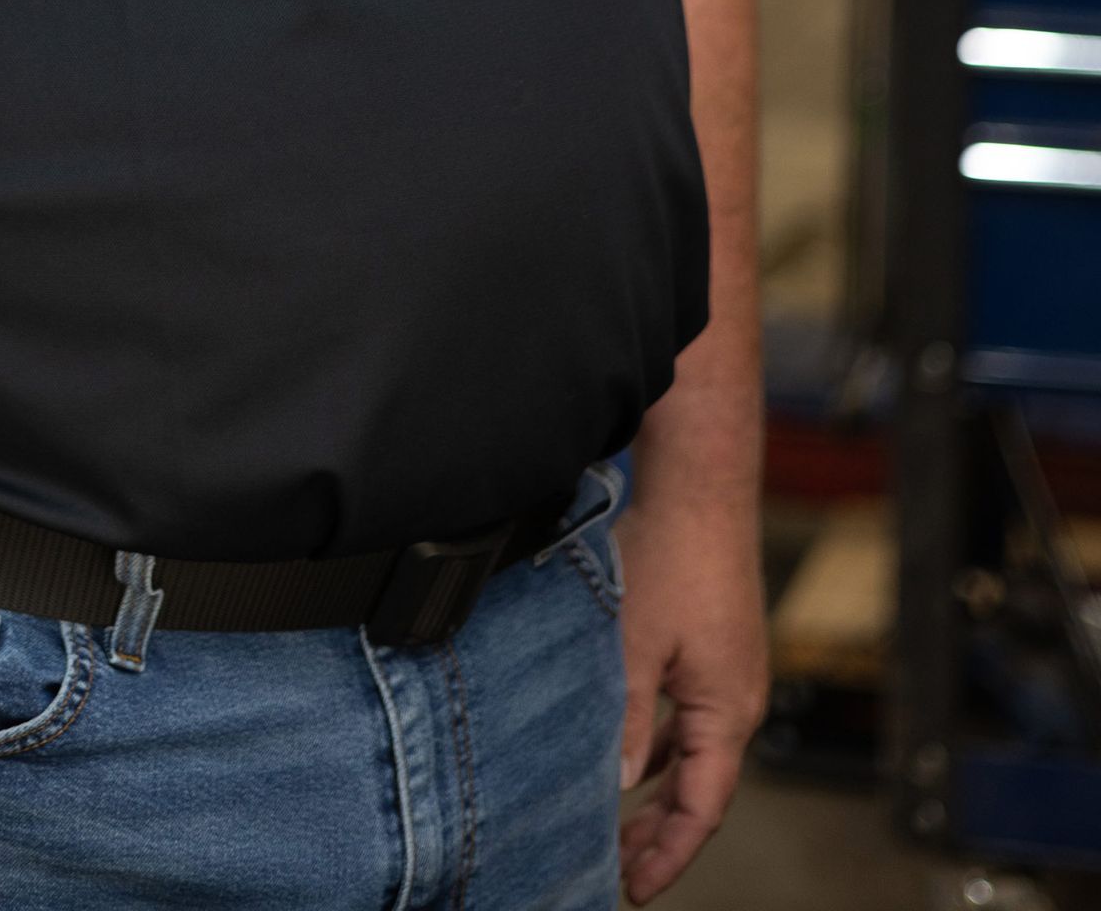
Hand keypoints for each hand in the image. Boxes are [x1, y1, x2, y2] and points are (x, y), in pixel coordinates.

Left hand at [615, 491, 766, 902]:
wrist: (701, 487)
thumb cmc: (674, 557)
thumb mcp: (636, 645)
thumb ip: (626, 718)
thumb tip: (619, 784)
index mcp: (728, 711)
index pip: (703, 808)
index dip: (669, 853)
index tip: (635, 886)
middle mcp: (739, 699)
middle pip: (702, 788)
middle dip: (663, 832)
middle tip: (620, 867)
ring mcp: (730, 673)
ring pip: (695, 753)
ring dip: (661, 789)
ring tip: (620, 822)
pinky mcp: (715, 648)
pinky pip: (691, 717)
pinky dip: (663, 745)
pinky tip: (634, 751)